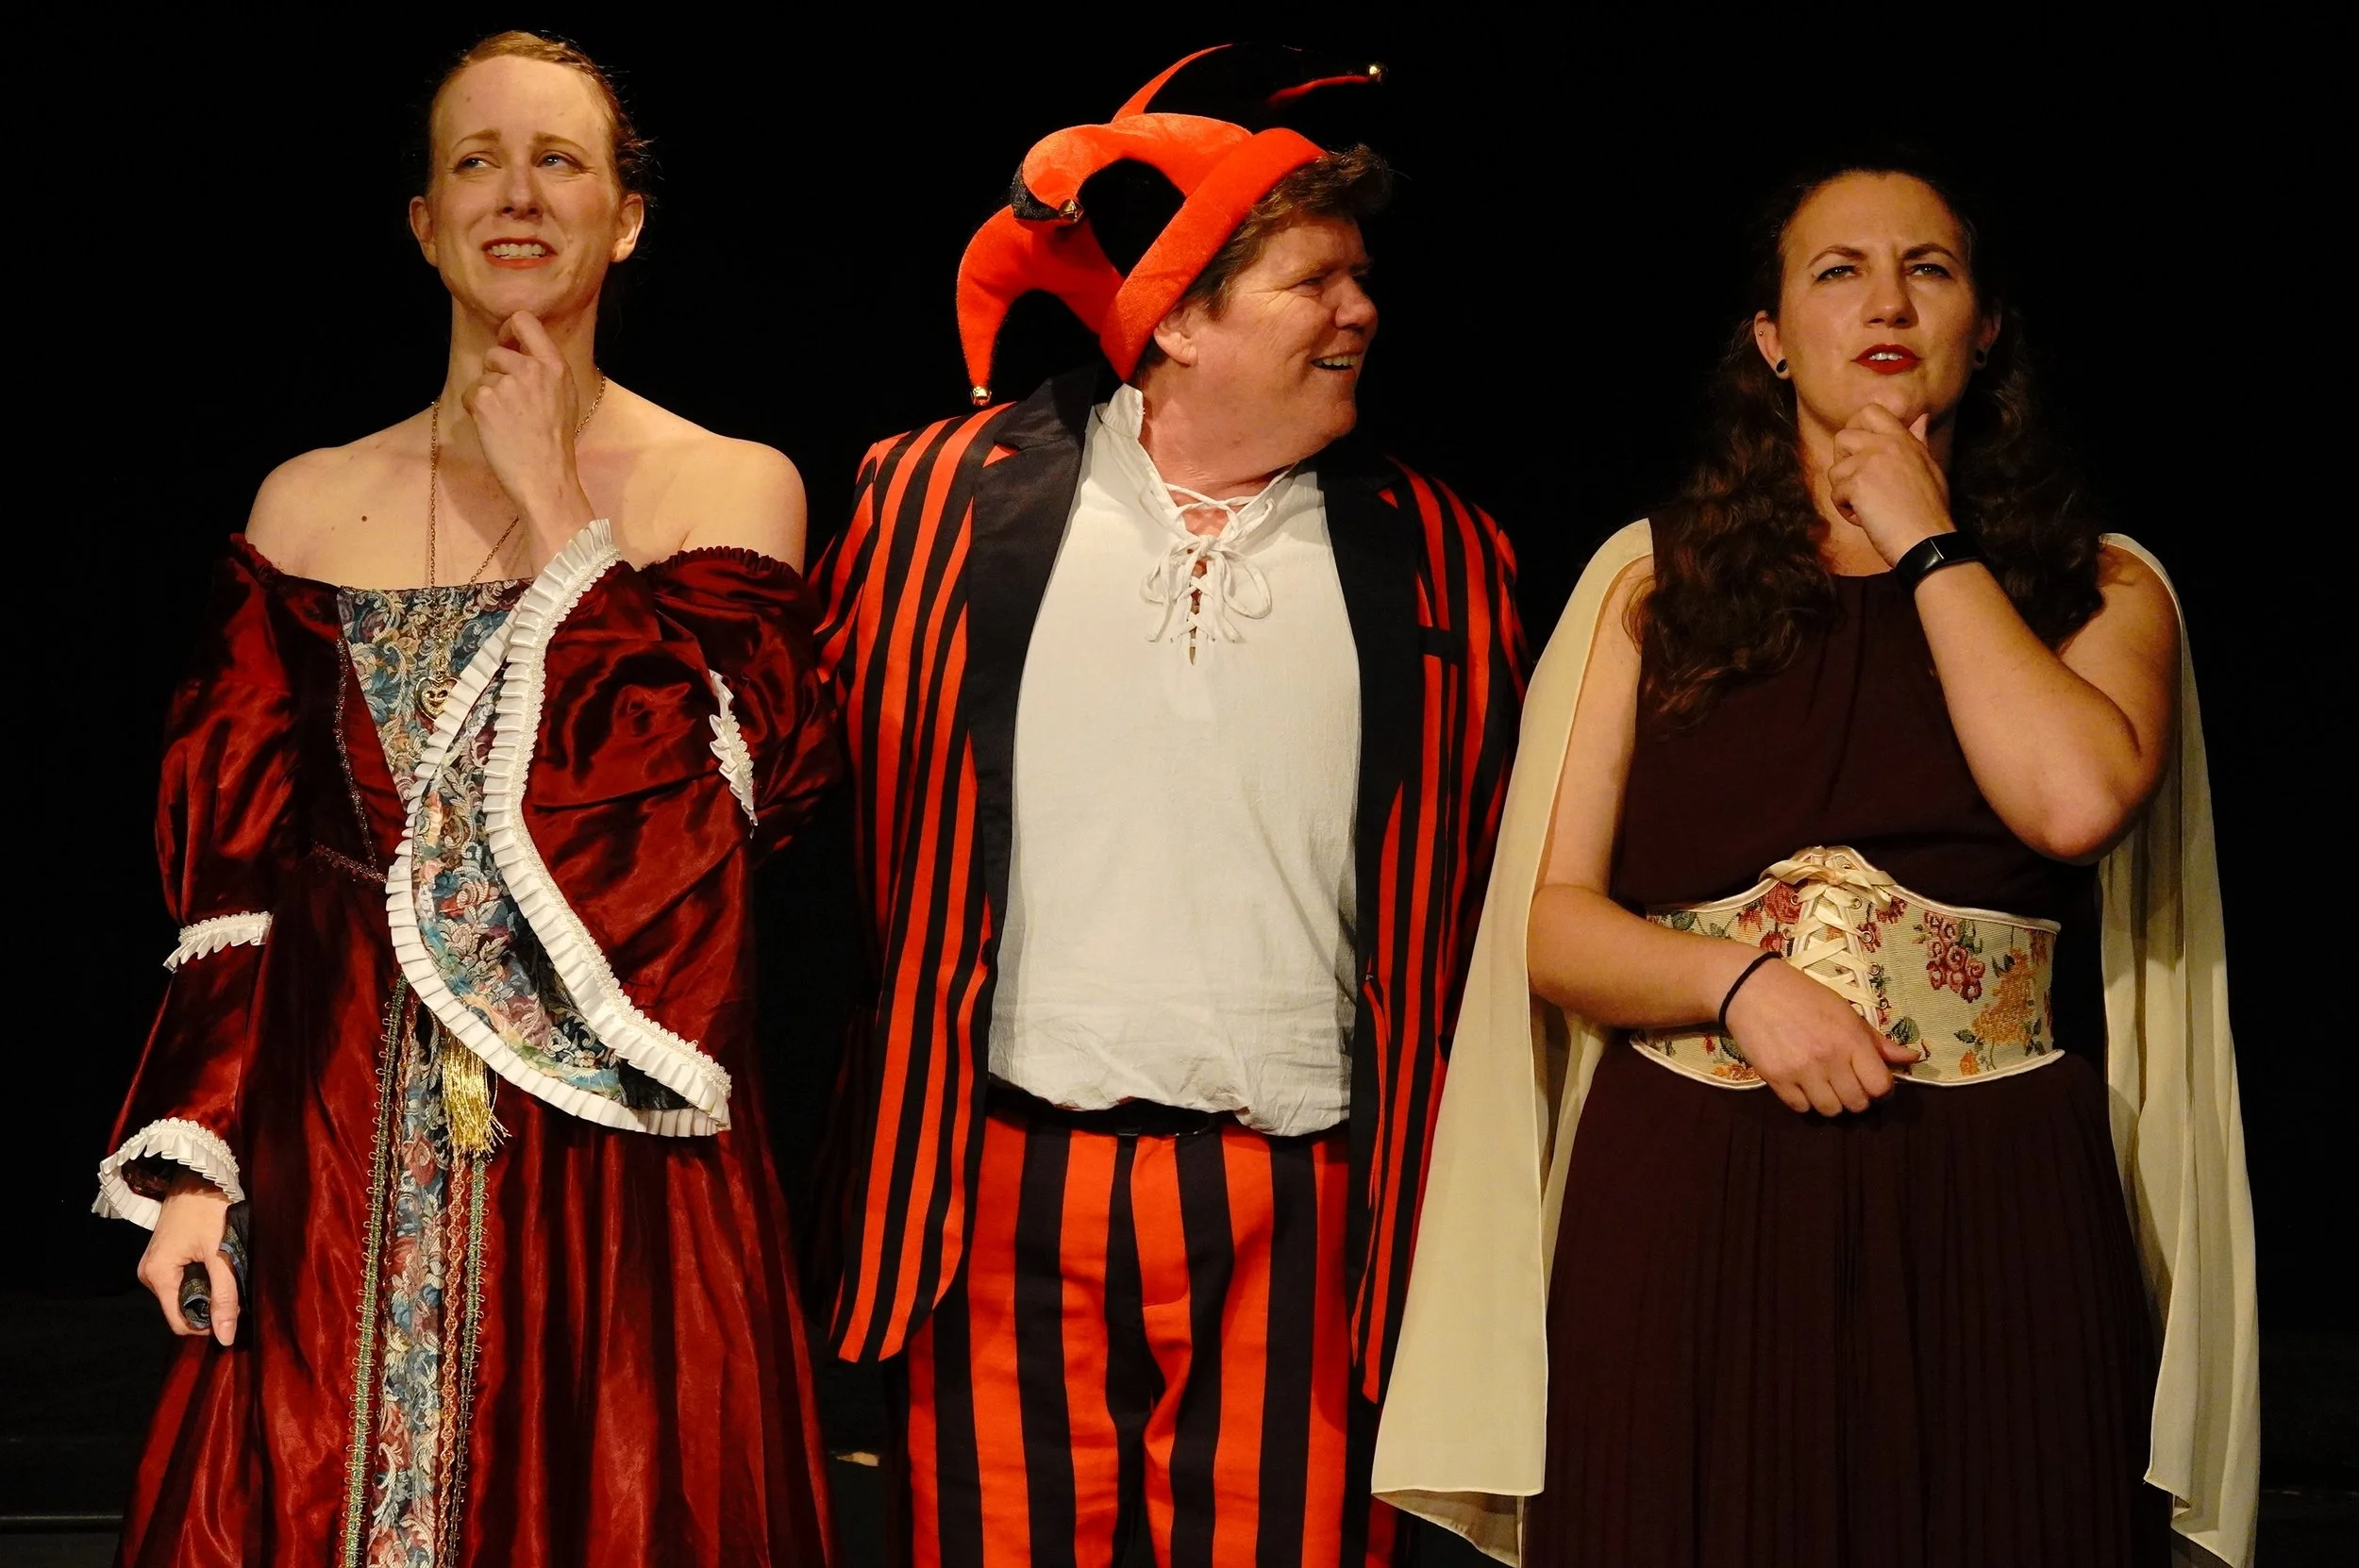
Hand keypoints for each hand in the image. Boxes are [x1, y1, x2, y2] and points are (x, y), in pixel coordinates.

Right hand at [138, 1174, 237, 1345]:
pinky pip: (182, 1279)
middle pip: (181, 1308)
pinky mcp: (163, 1256)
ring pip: (183, 1293)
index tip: (233, 1313)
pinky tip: (216, 1264)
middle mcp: (149, 1274)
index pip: (179, 1322)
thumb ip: (224, 1295)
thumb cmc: (208, 1208)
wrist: (197, 1174)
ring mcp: (154, 1265)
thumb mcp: (220, 1254)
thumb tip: (226, 1336)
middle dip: (209, 1305)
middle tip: (234, 1289)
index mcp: (157, 1276)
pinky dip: (201, 1278)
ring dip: (206, 1290)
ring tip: (226, 1272)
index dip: (207, 1325)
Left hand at [463, 312, 596, 543]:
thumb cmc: (556, 443)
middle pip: (496, 352)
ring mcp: (506, 384)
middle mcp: (531, 369)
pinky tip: (493, 429)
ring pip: (483, 377)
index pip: (525, 321)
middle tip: (506, 400)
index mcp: (555, 366)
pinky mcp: (485, 400)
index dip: (509, 328)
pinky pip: (470, 395)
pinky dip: (475, 410)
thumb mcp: (565, 398)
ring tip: (504, 421)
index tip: (506, 342)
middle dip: (494, 373)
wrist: (545, 477)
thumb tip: (523, 353)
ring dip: (486, 396)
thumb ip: (546, 372)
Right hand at [1724, 957, 1920, 1116]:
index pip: (1880, 1086)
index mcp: (1850, 1038)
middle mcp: (1828, 1058)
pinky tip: (1802, 1083)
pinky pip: (1801, 1108)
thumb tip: (1912, 1058)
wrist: (1751, 988)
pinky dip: (1805, 1101)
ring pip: (1830, 1111)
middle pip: (1857, 1104)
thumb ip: (1877, 1040)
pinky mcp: (1775, 1079)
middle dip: (1857, 1097)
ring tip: (1824, 1084)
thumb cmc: (1803, 996)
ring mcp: (1800, 1071)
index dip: (1881, 1089)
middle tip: (1847, 1083)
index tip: (1872, 1082)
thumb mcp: (1845, 1011)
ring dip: (1832, 1102)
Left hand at [1826, 405, 1953, 564]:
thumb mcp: (1930, 468)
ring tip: (1868, 507)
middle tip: (1859, 483)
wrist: (1927, 538)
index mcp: (1903, 439)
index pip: (1870, 411)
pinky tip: (1867, 519)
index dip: (1855, 427)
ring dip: (1845, 492)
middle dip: (1842, 461)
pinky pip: (1835, 494)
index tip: (1859, 450)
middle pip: (1842, 436)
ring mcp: (1870, 462)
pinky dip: (1846, 511)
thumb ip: (1919, 441)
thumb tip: (1921, 418)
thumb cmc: (1930, 509)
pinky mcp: (1857, 484)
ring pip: (1835, 470)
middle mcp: (1886, 445)